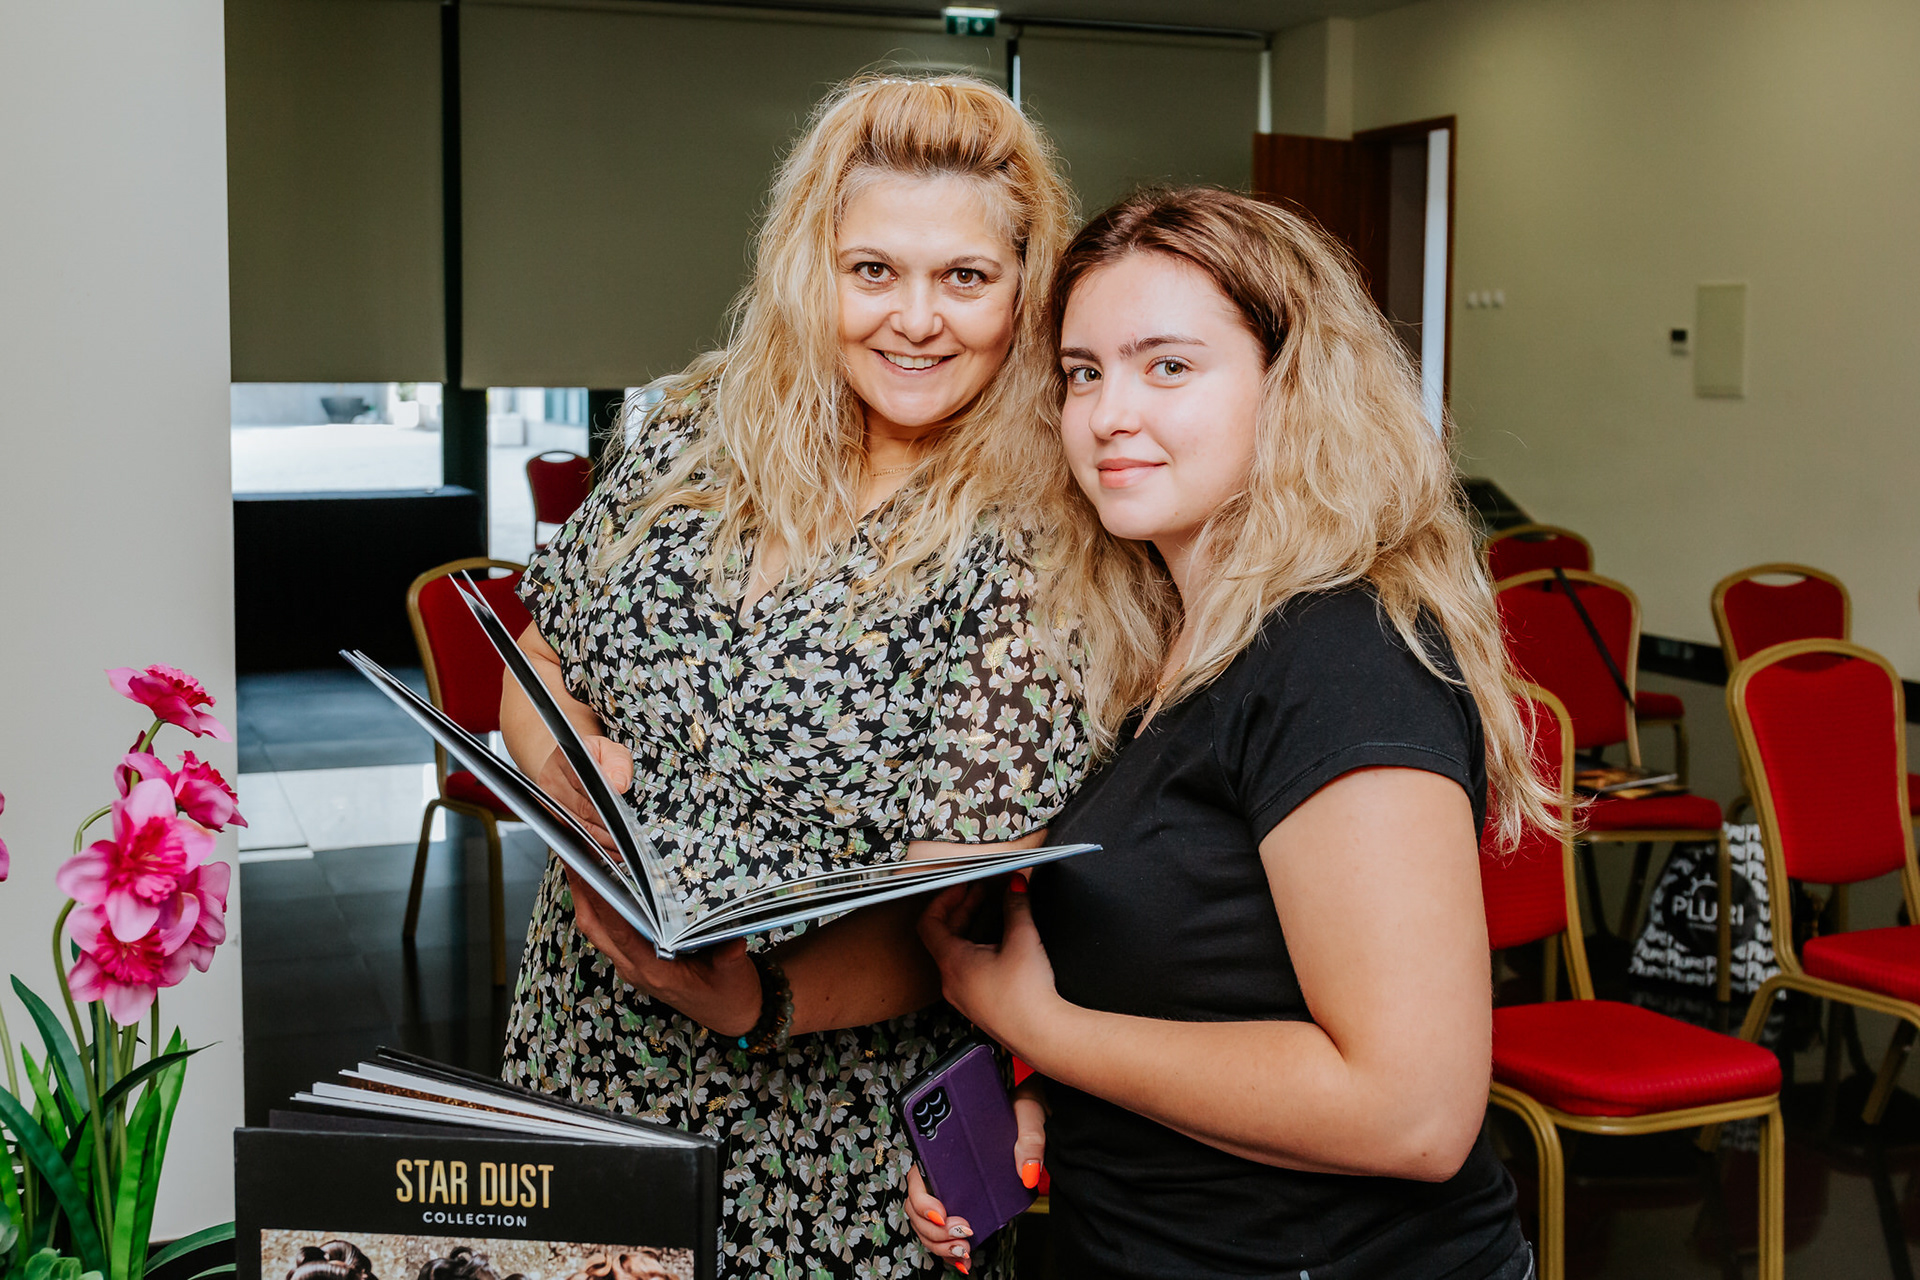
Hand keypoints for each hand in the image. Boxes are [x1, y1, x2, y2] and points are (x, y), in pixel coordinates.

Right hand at [536, 737, 632, 852]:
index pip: (585, 785)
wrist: (571, 760)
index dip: (605, 806)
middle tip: (626, 840)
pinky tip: (601, 852)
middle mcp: (551, 780)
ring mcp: (547, 801)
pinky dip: (586, 847)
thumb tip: (619, 784)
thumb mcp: (610, 749)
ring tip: (619, 849)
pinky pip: (569, 837)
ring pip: (575, 828)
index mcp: (565, 759)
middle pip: (581, 812)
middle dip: (606, 830)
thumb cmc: (592, 756)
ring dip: (598, 842)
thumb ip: (617, 762)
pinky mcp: (549, 817)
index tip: (622, 820)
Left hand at [565, 868, 762, 1035]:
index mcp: (654, 972)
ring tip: (579, 860)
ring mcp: (632, 965)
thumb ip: (730, 956)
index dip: (604, 902)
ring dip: (585, 897)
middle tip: (571, 854)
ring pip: (597, 930)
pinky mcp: (636, 960)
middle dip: (580, 892)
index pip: (621, 933)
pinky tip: (605, 882)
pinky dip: (600, 905)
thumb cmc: (729, 994)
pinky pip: (608, 931)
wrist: (730, 1016)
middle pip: (595, 928)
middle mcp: (635, 968)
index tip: (590, 872)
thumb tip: (732, 935)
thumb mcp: (734, 975)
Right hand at [904, 1075, 1048, 1271]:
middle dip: (933, 1230)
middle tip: (962, 1235)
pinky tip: (963, 1258)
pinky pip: (942, 1231)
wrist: (1032, 1113)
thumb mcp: (1028, 1112)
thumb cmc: (1020, 1107)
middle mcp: (941, 1167)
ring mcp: (950, 1187)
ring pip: (926, 1224)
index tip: (943, 1214)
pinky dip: (948, 1249)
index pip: (917, 1176)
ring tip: (963, 1249)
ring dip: (939, 1243)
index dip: (923, 1201)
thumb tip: (1027, 1171)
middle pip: (917, 1206)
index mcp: (944, 1143)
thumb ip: (1029, 1136)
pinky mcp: (964, 1201)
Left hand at [917, 873, 1060, 1052]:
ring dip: (970, 929)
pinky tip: (1000, 945)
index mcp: (953, 963)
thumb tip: (1016, 884)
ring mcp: (963, 996)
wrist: (1042, 1036)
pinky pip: (967, 970)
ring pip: (955, 954)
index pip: (929, 923)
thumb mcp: (1023, 939)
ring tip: (991, 914)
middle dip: (962, 909)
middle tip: (980, 892)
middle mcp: (951, 981)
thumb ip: (1017, 905)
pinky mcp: (977, 1005)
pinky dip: (977, 949)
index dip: (943, 899)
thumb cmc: (1027, 998)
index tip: (961, 886)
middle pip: (943, 936)